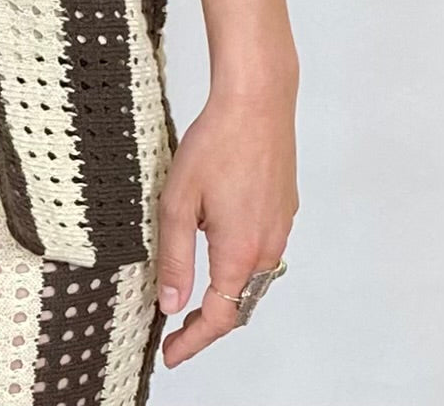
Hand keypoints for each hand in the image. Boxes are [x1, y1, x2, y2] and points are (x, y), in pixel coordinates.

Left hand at [155, 80, 297, 367]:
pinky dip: (237, 257)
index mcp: (240, 251)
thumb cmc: (215, 143)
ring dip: (224, 286)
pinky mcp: (284, 207)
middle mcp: (267, 247)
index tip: (171, 354)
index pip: (220, 316)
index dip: (194, 341)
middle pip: (239, 300)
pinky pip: (260, 246)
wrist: (257, 102)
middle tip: (175, 328)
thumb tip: (171, 304)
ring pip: (251, 274)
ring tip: (191, 289)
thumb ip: (175, 257)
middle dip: (208, 320)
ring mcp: (280, 226)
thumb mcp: (178, 201)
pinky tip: (216, 239)